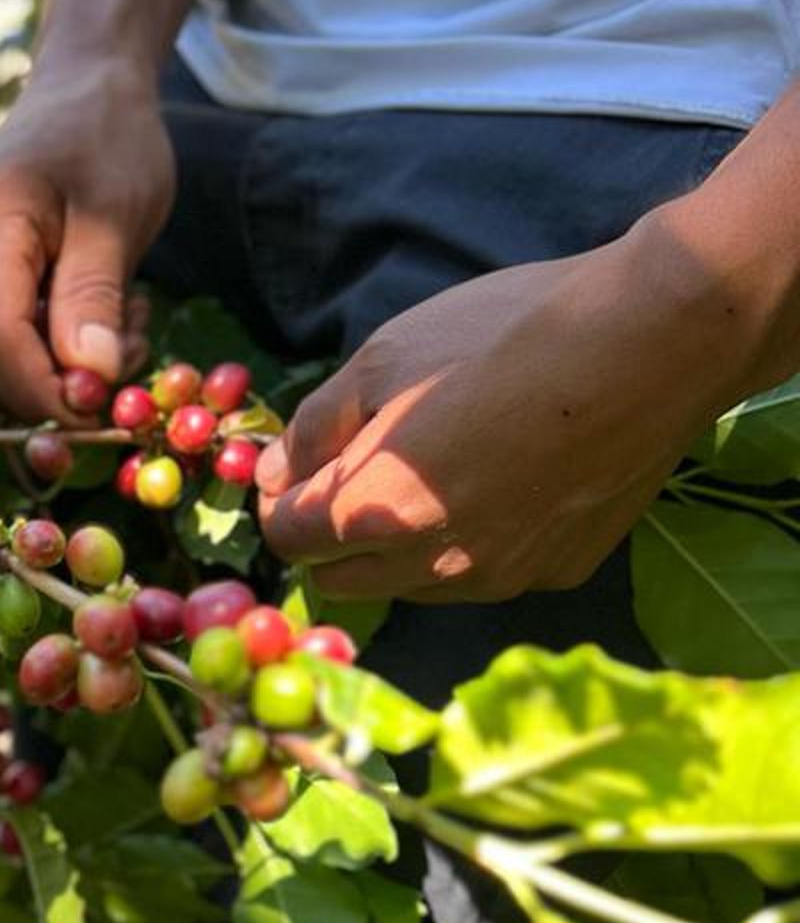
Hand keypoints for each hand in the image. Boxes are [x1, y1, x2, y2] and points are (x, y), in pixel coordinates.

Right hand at [0, 59, 175, 419]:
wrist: (85, 91)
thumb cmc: (107, 140)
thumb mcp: (117, 214)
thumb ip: (95, 296)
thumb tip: (89, 380)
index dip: (43, 390)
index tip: (103, 410)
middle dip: (66, 376)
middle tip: (139, 345)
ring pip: (5, 353)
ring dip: (71, 359)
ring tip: (131, 313)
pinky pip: (10, 335)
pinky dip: (61, 339)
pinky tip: (106, 308)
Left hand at [254, 233, 740, 600]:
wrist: (647, 344)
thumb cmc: (503, 337)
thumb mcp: (383, 358)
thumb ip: (314, 427)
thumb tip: (274, 474)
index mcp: (375, 514)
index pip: (289, 540)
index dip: (282, 500)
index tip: (298, 467)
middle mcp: (431, 568)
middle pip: (344, 578)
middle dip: (331, 535)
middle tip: (359, 472)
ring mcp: (499, 578)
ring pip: (415, 585)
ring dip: (400, 548)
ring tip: (436, 472)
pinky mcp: (556, 572)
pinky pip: (488, 573)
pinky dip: (474, 542)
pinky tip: (506, 482)